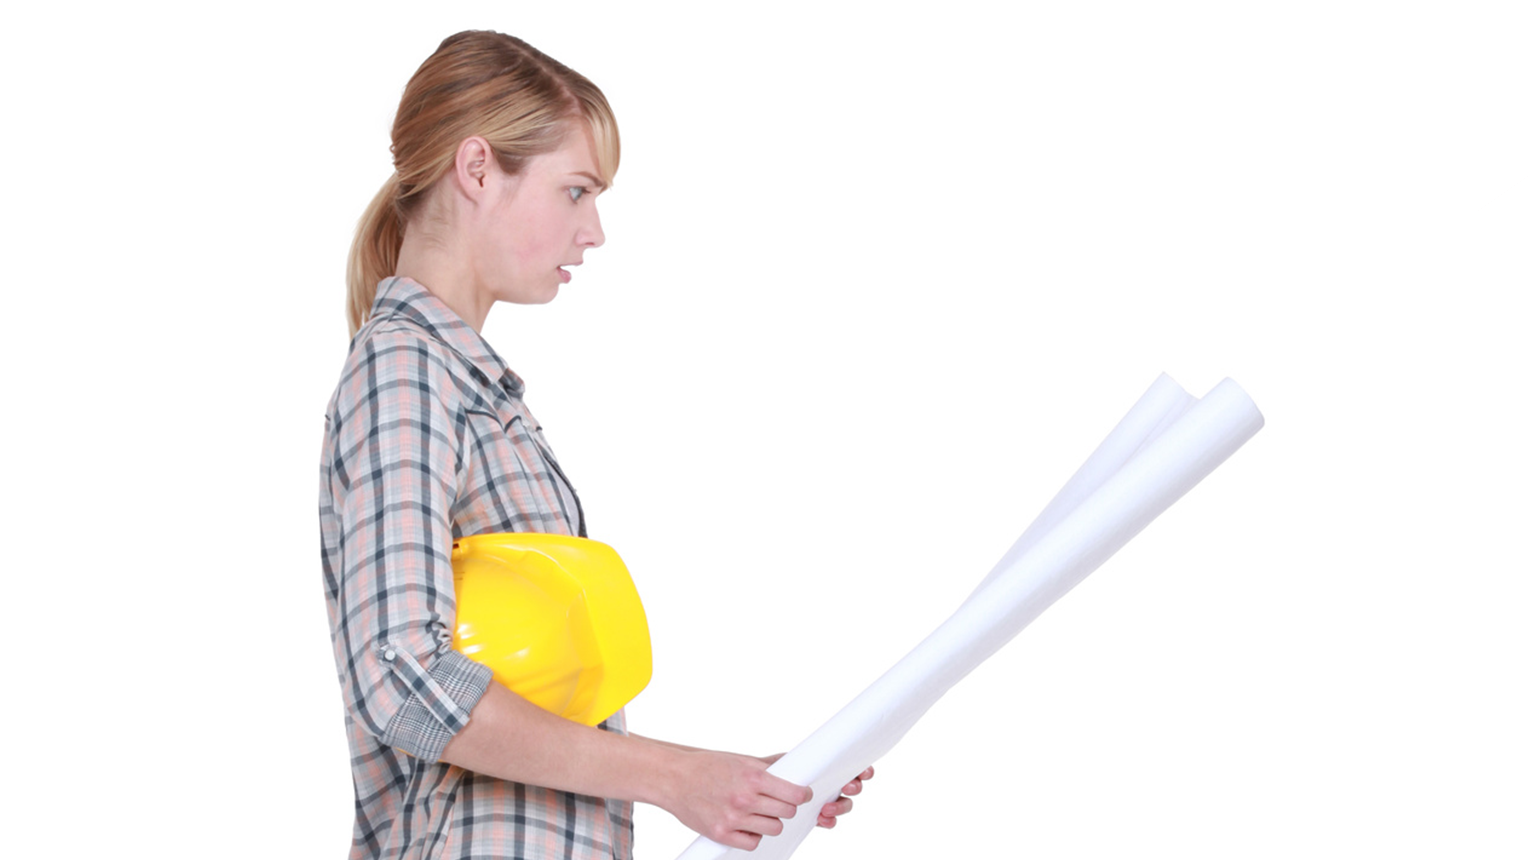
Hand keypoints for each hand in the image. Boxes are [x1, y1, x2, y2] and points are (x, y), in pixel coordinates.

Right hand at [664, 749, 812, 850]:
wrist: (674, 778)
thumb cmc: (706, 767)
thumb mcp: (739, 759)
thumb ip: (767, 764)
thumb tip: (792, 762)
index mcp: (751, 777)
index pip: (793, 794)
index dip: (802, 794)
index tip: (802, 794)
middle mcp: (744, 799)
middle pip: (787, 812)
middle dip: (787, 807)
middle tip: (780, 802)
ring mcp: (733, 819)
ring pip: (774, 828)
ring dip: (771, 821)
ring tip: (761, 813)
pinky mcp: (722, 834)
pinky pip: (753, 843)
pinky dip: (753, 836)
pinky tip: (747, 825)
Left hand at [761, 755, 875, 829]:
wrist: (763, 788)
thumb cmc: (779, 769)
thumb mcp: (791, 759)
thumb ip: (805, 759)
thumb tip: (812, 756)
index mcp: (832, 766)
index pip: (855, 766)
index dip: (864, 770)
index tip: (863, 772)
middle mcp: (834, 783)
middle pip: (855, 787)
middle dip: (854, 788)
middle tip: (846, 787)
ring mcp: (829, 800)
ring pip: (845, 805)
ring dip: (840, 807)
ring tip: (826, 809)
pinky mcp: (820, 815)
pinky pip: (831, 820)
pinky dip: (829, 821)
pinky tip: (822, 819)